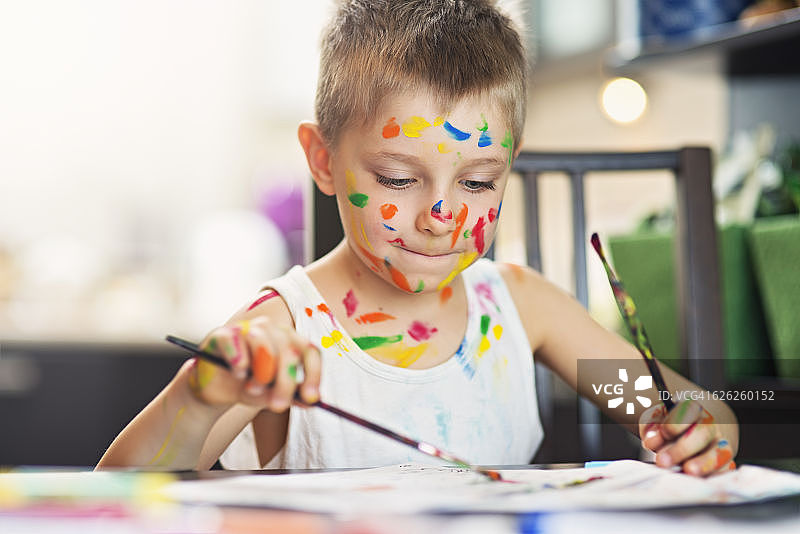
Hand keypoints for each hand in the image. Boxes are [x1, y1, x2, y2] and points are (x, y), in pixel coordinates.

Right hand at [186, 316, 320, 410]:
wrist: (214, 390)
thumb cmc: (247, 386)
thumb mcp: (271, 395)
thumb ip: (289, 396)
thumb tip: (310, 401)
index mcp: (289, 341)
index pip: (309, 351)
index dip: (313, 374)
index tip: (310, 398)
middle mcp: (270, 330)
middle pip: (289, 351)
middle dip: (286, 382)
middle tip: (279, 405)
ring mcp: (246, 328)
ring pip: (264, 344)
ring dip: (262, 373)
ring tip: (253, 388)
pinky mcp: (223, 334)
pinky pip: (235, 342)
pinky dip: (238, 361)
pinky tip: (237, 373)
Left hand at [639, 399, 735, 476]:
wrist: (698, 427)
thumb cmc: (671, 424)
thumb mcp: (657, 418)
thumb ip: (650, 427)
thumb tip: (651, 441)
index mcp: (692, 408)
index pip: (688, 410)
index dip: (675, 423)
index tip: (663, 433)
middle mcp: (710, 424)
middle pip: (702, 433)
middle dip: (682, 449)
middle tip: (662, 461)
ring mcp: (721, 443)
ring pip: (719, 452)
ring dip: (703, 464)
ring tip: (687, 471)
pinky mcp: (726, 462)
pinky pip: (725, 470)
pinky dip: (712, 476)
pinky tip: (696, 480)